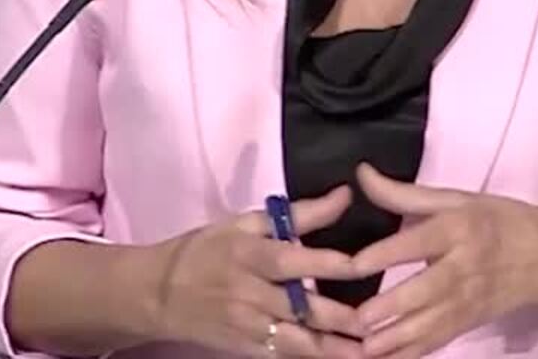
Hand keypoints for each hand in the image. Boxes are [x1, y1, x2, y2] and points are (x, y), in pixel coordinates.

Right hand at [150, 184, 366, 356]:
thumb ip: (299, 214)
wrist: (158, 293)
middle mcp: (250, 293)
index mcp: (250, 255)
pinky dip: (313, 358)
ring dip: (334, 349)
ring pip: (297, 341)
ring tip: (370, 350)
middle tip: (378, 321)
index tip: (365, 265)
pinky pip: (285, 356)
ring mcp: (248, 326)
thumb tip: (345, 195)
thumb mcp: (246, 224)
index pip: (294, 261)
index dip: (329, 264)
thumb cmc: (206, 250)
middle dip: (340, 318)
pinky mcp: (246, 349)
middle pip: (300, 308)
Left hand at [344, 163, 537, 358]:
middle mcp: (463, 267)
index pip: (419, 243)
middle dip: (392, 307)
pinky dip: (412, 354)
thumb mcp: (457, 199)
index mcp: (458, 229)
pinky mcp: (468, 323)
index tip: (354, 265)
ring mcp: (467, 301)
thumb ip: (404, 193)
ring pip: (430, 324)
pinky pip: (437, 342)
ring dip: (397, 339)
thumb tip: (362, 173)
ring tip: (365, 348)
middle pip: (426, 290)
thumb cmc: (499, 220)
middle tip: (357, 319)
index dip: (386, 254)